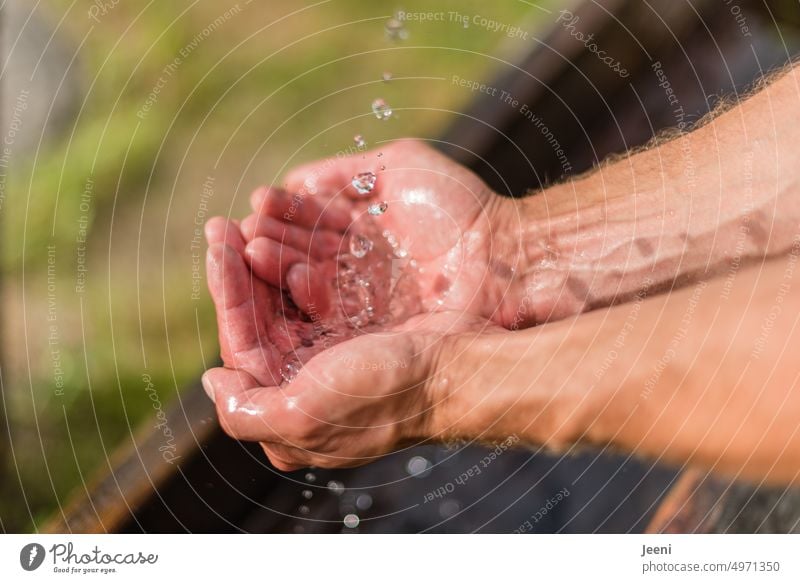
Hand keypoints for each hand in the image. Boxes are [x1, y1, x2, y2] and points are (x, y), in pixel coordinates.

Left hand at [203, 217, 501, 469]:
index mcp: (290, 403)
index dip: (227, 294)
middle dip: (241, 270)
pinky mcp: (364, 324)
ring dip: (270, 257)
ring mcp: (336, 349)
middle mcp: (308, 378)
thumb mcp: (303, 416)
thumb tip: (214, 380)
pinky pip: (324, 286)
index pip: (242, 343)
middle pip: (262, 318)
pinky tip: (296, 233)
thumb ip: (244, 411)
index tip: (218, 248)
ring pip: (288, 298)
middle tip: (223, 226)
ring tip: (254, 217)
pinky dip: (307, 256)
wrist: (456, 372)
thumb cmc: (384, 393)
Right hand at [239, 139, 523, 326]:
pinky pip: (327, 312)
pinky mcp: (369, 329)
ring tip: (249, 250)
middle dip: (270, 241)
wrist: (503, 252)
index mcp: (359, 232)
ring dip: (275, 267)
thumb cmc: (459, 206)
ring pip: (306, 284)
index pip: (309, 223)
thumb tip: (297, 180)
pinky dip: (302, 294)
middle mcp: (354, 268)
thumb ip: (347, 170)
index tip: (258, 202)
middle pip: (300, 254)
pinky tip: (282, 274)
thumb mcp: (400, 167)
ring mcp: (360, 300)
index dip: (284, 213)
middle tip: (238, 232)